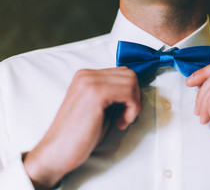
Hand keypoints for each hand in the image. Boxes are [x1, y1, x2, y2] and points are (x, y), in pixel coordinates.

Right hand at [23, 67, 141, 188]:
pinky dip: (132, 109)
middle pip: (129, 74)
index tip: (125, 111)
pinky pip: (128, 92)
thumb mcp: (98, 107)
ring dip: (134, 103)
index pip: (122, 73)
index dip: (131, 93)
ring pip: (131, 81)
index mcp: (86, 76)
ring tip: (123, 120)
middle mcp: (86, 75)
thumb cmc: (78, 135)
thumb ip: (112, 94)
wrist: (57, 152)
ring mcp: (90, 82)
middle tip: (126, 116)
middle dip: (135, 96)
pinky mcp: (96, 93)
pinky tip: (121, 122)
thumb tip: (133, 90)